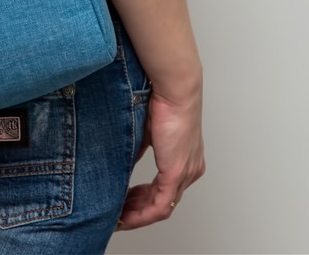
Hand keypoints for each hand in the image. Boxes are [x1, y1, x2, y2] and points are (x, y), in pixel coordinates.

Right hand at [117, 82, 204, 229]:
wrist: (175, 89)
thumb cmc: (162, 101)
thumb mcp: (146, 130)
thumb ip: (139, 149)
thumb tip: (125, 161)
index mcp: (186, 159)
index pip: (164, 189)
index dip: (143, 199)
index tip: (125, 203)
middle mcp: (190, 169)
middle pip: (163, 203)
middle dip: (137, 211)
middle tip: (118, 216)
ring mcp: (185, 173)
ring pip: (161, 208)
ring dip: (138, 215)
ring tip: (118, 219)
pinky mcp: (176, 172)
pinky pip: (160, 206)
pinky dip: (141, 214)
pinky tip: (126, 216)